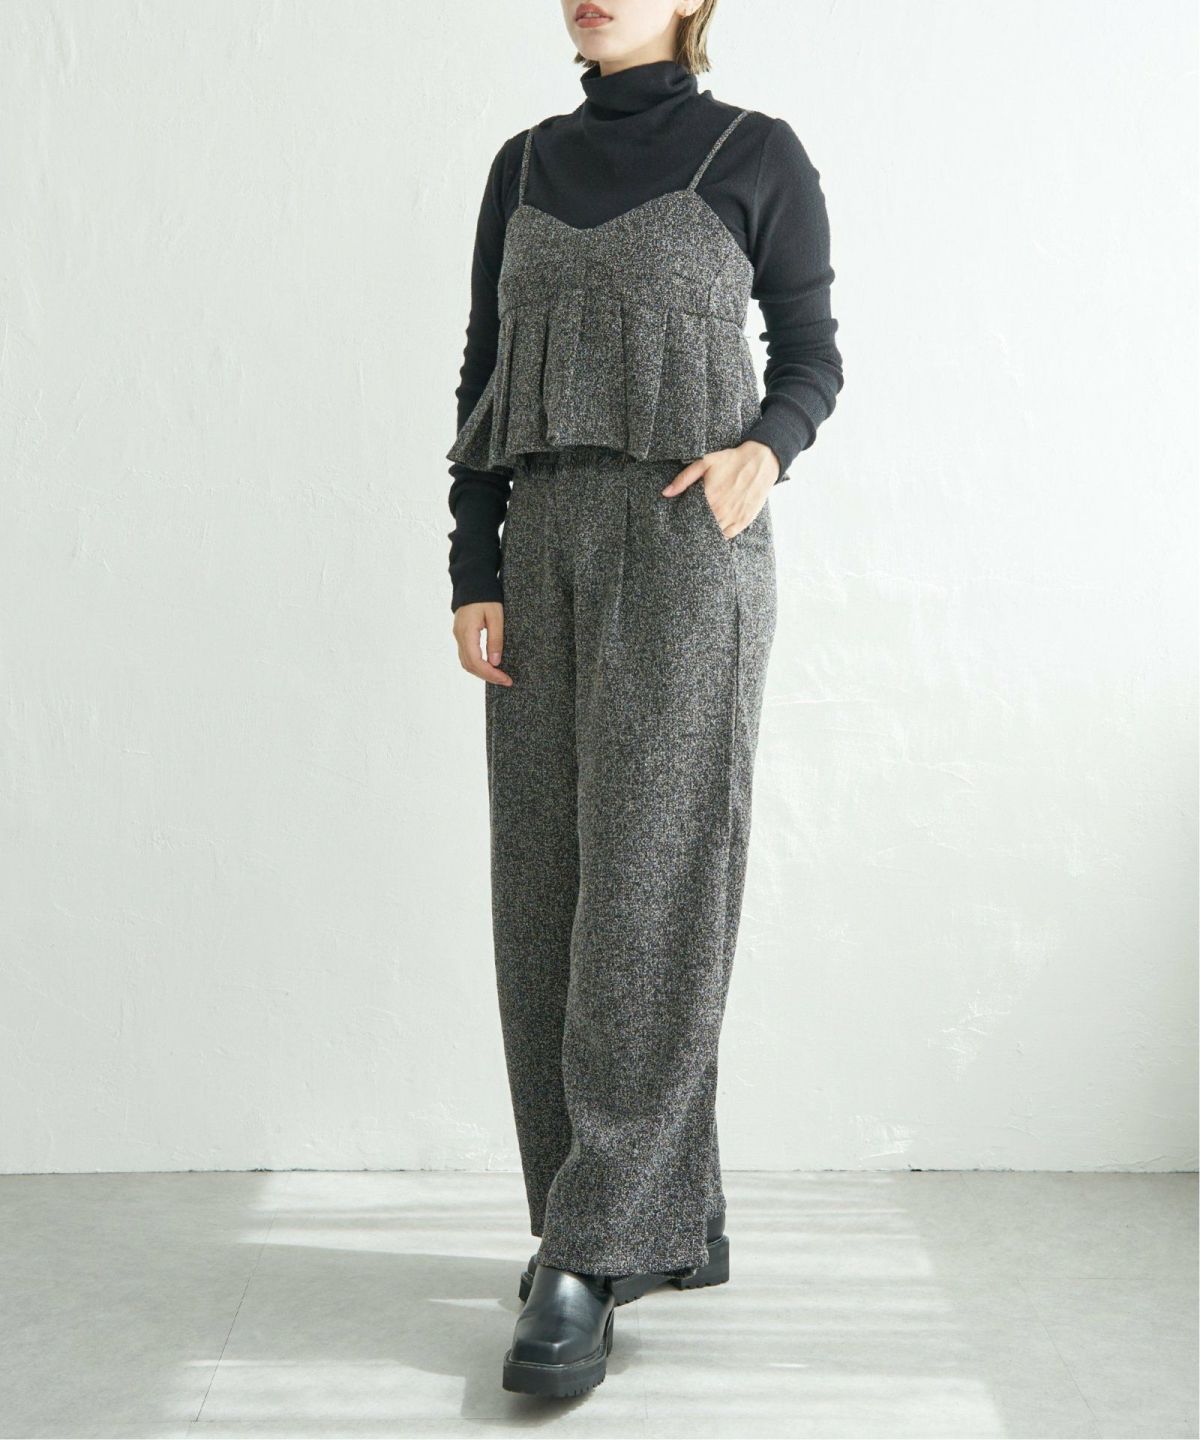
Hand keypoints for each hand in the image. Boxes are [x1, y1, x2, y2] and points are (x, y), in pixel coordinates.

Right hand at [453, 601, 511, 685]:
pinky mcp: (461, 634)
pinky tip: (490, 665)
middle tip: (505, 680)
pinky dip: (478, 664)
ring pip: (466, 662)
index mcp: (467, 632)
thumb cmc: (486, 597)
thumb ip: (496, 640)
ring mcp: (458, 636)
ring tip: (499, 676)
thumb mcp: (496, 617)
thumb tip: (495, 662)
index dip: (490, 674)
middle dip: (487, 676)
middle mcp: (459, 636)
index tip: (505, 679)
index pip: (476, 662)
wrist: (473, 582)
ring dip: (482, 672)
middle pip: (469, 666)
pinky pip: (467, 655)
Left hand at [661, 440, 779, 538]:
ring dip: (706, 533)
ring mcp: (734, 517)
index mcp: (709, 497)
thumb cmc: (731, 460)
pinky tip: (714, 530)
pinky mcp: (744, 520)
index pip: (689, 518)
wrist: (761, 462)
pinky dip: (720, 535)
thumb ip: (684, 479)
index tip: (677, 522)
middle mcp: (721, 511)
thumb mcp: (705, 463)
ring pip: (714, 534)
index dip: (682, 521)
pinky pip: (727, 535)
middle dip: (693, 528)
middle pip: (701, 528)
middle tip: (685, 527)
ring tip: (699, 529)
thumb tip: (666, 493)